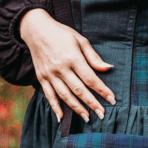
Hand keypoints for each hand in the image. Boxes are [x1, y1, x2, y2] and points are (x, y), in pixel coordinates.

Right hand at [19, 8, 115, 122]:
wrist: (35, 29)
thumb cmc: (62, 34)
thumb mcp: (81, 41)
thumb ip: (94, 57)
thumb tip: (108, 68)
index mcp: (73, 57)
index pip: (90, 79)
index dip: (102, 90)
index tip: (112, 100)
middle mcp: (60, 68)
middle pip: (79, 90)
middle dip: (92, 104)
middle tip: (102, 114)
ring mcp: (50, 74)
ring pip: (65, 95)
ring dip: (77, 108)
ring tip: (88, 118)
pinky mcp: (41, 78)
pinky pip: (49, 95)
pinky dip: (55, 107)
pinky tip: (62, 117)